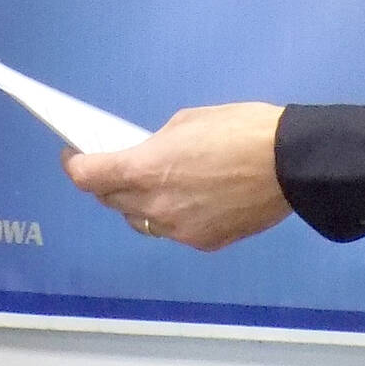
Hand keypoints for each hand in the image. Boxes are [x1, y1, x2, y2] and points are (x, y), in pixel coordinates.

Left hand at [62, 103, 290, 250]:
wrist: (289, 163)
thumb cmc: (239, 129)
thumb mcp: (187, 122)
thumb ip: (157, 145)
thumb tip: (148, 157)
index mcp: (145, 170)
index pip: (89, 178)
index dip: (75, 166)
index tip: (74, 156)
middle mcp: (155, 207)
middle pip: (111, 201)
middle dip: (107, 183)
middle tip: (114, 166)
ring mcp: (179, 231)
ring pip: (142, 220)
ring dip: (137, 203)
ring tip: (151, 184)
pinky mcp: (204, 243)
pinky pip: (173, 231)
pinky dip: (171, 216)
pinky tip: (186, 199)